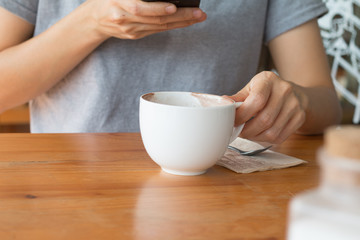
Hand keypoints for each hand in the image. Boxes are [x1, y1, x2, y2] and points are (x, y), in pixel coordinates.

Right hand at [81, 0, 206, 39]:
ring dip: (181, 22)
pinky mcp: (135, 35)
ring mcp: (131, 30)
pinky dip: (172, 26)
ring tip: (198, 17)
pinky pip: (157, 30)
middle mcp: (125, 19)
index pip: (140, 8)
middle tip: (199, 13)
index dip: (158, 8)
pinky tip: (185, 22)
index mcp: (119, 4)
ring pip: (160, 26)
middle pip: (156, 19)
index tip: (175, 6)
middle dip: (180, 16)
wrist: (93, 20)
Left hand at [228, 71, 308, 143]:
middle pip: (265, 119)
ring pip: (272, 131)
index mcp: (269, 80)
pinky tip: (259, 135)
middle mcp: (285, 90)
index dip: (243, 115)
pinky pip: (280, 137)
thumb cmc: (265, 90)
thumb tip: (223, 103)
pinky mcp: (300, 117)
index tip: (233, 122)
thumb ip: (237, 98)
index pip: (257, 100)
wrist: (292, 92)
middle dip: (247, 130)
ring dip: (255, 137)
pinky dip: (266, 140)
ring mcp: (295, 104)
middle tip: (238, 132)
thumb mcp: (251, 88)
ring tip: (247, 134)